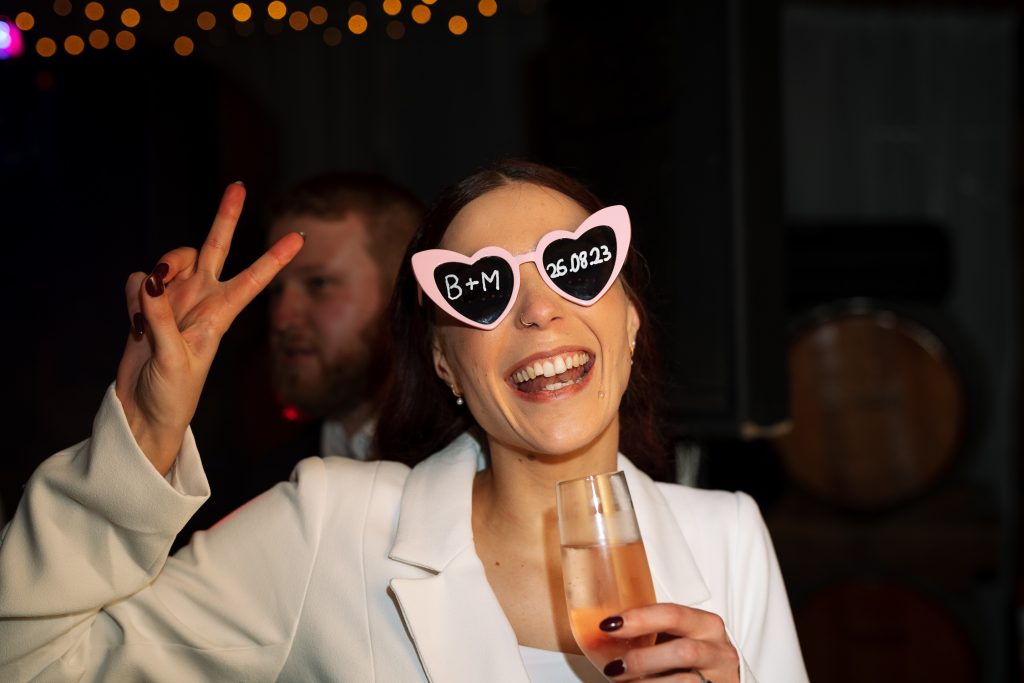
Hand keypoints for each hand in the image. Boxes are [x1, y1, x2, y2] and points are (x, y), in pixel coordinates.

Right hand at [115, 182, 303, 474]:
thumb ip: (161, 318)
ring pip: (168, 262)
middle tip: (238, 187)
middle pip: (214, 249)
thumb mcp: (173, 360)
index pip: (254, 279)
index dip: (275, 257)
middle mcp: (200, 301)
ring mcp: (173, 302)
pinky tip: (134, 322)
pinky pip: (136, 282)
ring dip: (158, 272)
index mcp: (220, 314)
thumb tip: (149, 280)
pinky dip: (132, 295)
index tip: (300, 236)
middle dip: (225, 218)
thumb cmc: (173, 395)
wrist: (145, 412)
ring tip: (149, 307)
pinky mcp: (144, 308)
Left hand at [598, 604, 739, 681]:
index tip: (610, 626)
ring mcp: (719, 677)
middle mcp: (718, 650)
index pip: (673, 614)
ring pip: (683, 682)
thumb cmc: (694, 655)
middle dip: (643, 660)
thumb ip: (655, 630)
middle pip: (682, 652)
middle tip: (614, 666)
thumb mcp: (680, 636)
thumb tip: (608, 628)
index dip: (639, 619)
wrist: (721, 681)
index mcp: (707, 625)